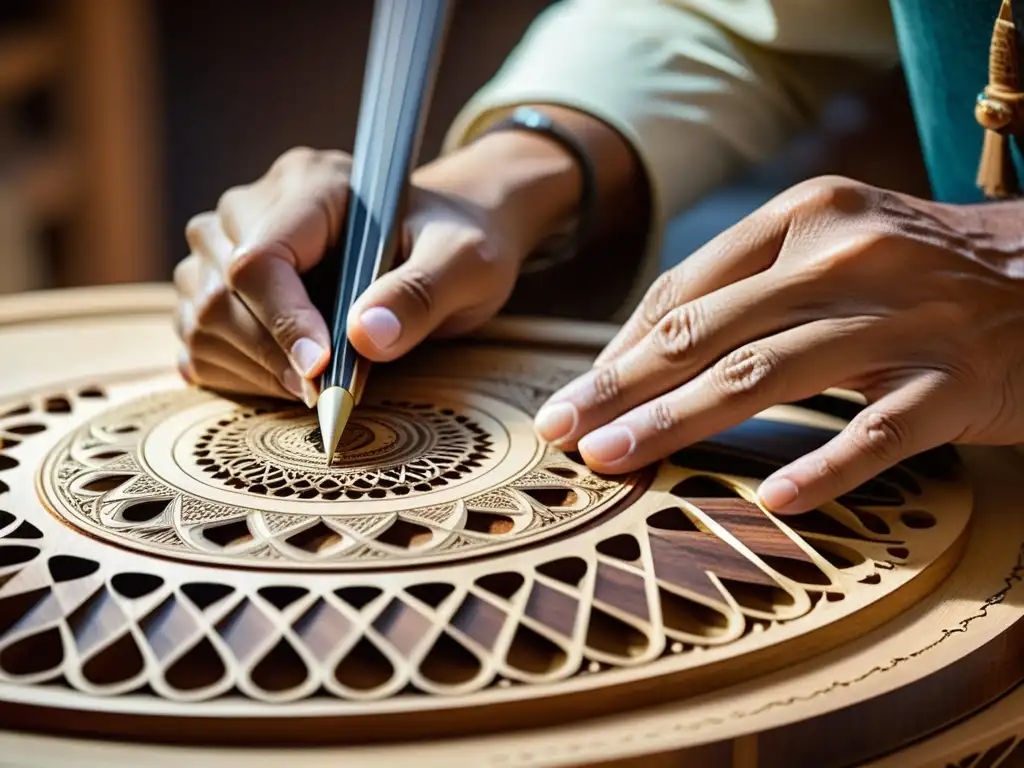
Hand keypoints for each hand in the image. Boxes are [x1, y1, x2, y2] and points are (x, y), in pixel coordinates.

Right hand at [172, 141, 544, 404]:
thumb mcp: (467, 262)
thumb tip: (365, 337)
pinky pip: (196, 338)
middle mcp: (254, 205)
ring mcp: (227, 243)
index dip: (282, 321)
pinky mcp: (218, 282)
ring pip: (199, 317)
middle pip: (220, 292)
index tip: (320, 371)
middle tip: (327, 391)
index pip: (261, 256)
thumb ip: (421, 293)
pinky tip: (286, 378)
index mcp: (313, 184)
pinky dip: (236, 373)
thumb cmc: (457, 243)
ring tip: (315, 383)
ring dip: (253, 369)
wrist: (441, 239)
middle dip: (271, 356)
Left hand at [533, 175, 1023, 514]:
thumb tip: (639, 351)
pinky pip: (877, 432)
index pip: (686, 292)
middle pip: (708, 333)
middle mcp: (848, 255)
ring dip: (680, 423)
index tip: (574, 398)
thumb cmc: (915, 269)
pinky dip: (824, 467)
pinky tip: (773, 501)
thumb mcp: (831, 245)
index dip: (619, 350)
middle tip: (566, 433)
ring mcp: (904, 317)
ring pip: (768, 376)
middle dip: (623, 389)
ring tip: (618, 463)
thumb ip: (745, 287)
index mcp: (805, 217)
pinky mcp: (955, 379)